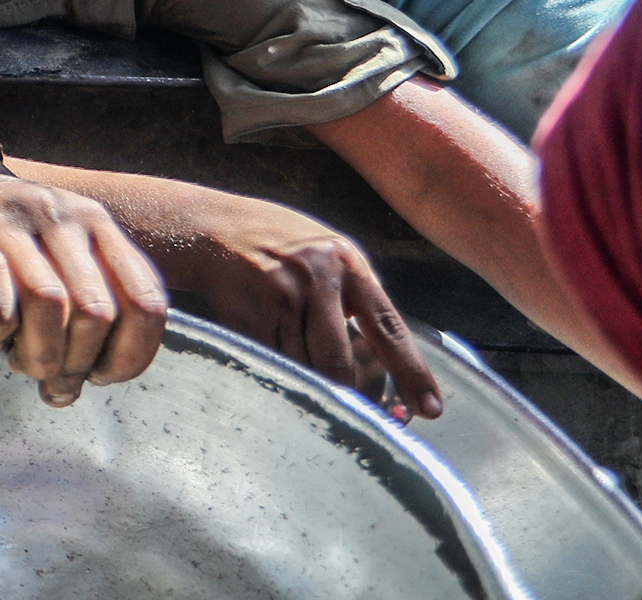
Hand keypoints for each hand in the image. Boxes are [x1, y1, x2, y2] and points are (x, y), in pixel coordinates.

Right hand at [0, 167, 169, 405]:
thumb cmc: (1, 242)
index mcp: (96, 223)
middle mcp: (60, 214)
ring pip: (48, 303)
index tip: (99, 375)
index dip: (129, 355)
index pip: (146, 302)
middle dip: (74, 362)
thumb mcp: (60, 258)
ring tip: (14, 357)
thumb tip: (69, 391)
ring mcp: (10, 220)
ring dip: (35, 352)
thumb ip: (83, 312)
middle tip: (47, 374)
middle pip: (95, 312)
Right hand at [155, 191, 442, 416]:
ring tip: (297, 370)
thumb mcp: (326, 252)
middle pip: (339, 363)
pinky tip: (269, 357)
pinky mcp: (247, 311)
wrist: (211, 227)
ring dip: (304, 380)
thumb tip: (385, 361)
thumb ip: (356, 294)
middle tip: (351, 414)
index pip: (389, 328)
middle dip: (344, 394)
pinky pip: (270, 362)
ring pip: (303, 367)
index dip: (412, 373)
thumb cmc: (278, 246)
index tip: (430, 411)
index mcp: (348, 263)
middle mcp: (318, 276)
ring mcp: (280, 293)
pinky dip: (275, 370)